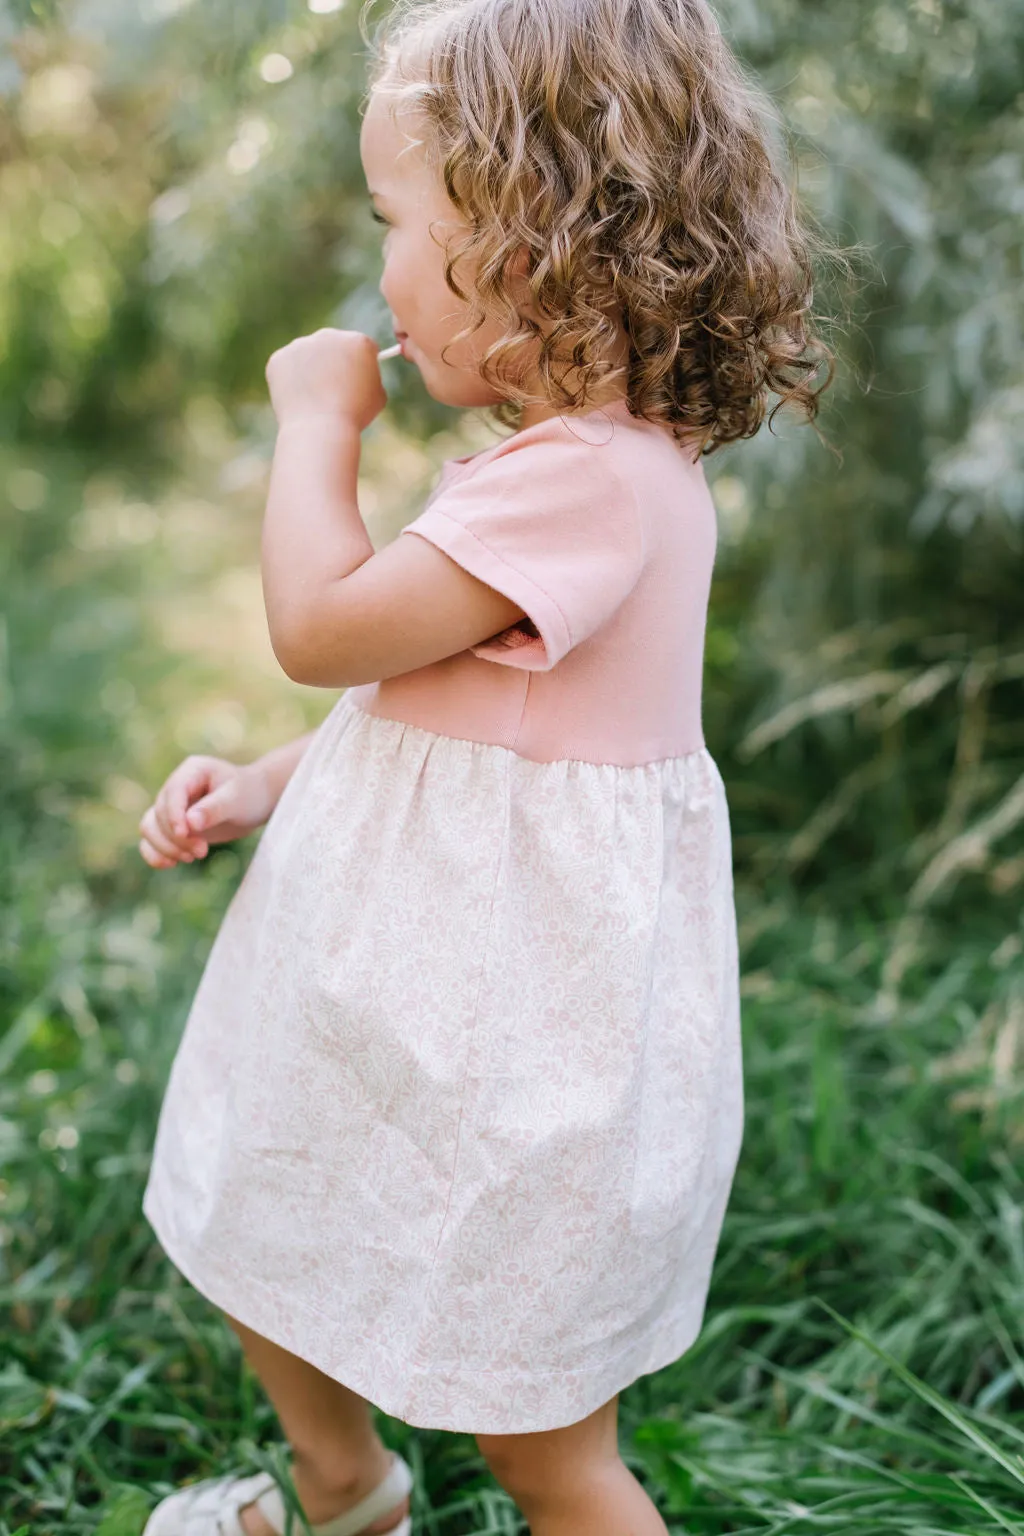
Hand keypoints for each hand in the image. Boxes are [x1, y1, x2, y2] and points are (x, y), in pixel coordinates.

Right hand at [138, 756, 277, 869]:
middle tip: (202, 851)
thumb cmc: (249, 794)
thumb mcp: (237, 799)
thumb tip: (190, 823)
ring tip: (191, 858)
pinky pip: (151, 840)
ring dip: (165, 847)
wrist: (256, 802)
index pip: (172, 793)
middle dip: (176, 837)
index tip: (185, 834)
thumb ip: (214, 809)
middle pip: (159, 814)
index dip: (173, 815)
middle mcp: (175, 787)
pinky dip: (156, 853)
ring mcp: (171, 806)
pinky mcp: (172, 825)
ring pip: (149, 827)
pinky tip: (171, 864)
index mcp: (191, 771)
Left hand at [265, 328, 387, 433]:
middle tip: (333, 390)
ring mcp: (300, 345)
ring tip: (315, 400)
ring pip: (308, 355)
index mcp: (358, 341)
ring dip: (311, 370)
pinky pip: (287, 367)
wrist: (320, 428)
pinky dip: (291, 381)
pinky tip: (299, 399)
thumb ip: (372, 378)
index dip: (361, 365)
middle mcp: (328, 335)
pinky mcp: (279, 358)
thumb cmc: (353, 416)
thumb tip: (362, 375)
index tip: (357, 380)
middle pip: (333, 346)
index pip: (361, 347)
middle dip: (334, 362)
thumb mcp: (378, 397)